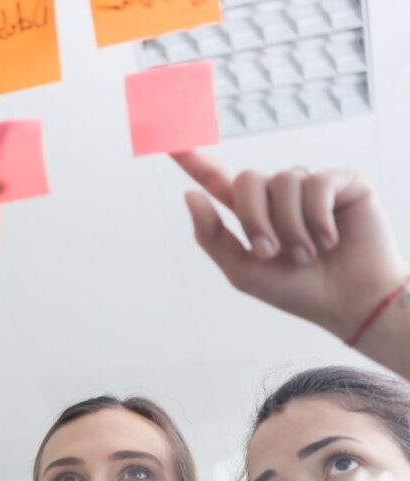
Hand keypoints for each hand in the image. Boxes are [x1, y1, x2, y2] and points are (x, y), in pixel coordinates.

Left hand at [172, 151, 406, 339]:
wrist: (347, 302)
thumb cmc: (297, 290)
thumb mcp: (242, 271)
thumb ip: (212, 235)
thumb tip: (189, 195)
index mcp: (251, 213)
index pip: (217, 180)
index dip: (195, 160)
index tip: (172, 140)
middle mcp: (278, 195)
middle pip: (247, 179)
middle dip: (255, 219)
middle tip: (271, 252)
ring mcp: (310, 186)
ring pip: (283, 182)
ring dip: (290, 227)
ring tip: (307, 254)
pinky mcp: (343, 183)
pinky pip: (316, 184)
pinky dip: (317, 218)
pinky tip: (329, 239)